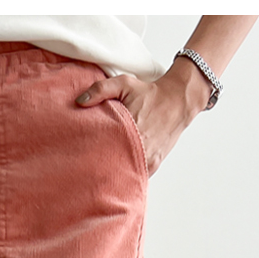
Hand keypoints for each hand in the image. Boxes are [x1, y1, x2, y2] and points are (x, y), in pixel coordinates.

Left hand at [75, 57, 210, 175]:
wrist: (178, 101)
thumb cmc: (150, 93)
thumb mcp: (124, 83)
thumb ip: (100, 89)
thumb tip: (80, 102)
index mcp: (130, 128)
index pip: (104, 149)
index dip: (90, 153)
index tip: (79, 154)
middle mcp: (141, 147)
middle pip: (113, 165)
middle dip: (99, 165)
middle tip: (85, 165)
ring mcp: (148, 159)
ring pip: (125, 172)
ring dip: (113, 171)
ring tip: (100, 168)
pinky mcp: (154, 164)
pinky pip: (137, 174)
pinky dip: (127, 172)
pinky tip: (116, 169)